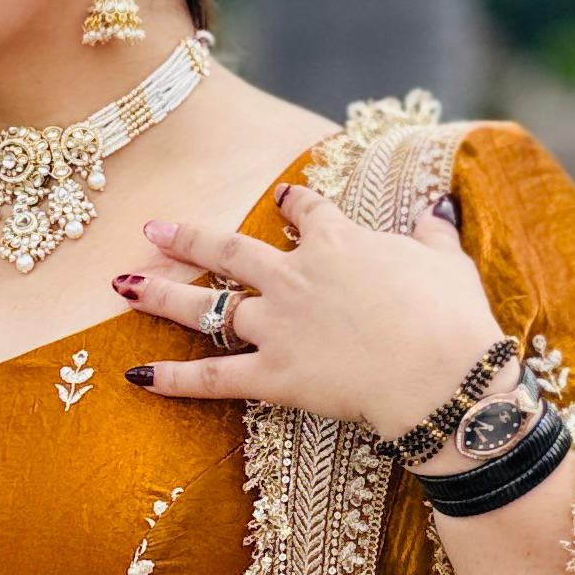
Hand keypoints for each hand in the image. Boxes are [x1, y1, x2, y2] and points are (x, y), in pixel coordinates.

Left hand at [116, 182, 505, 442]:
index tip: (280, 196)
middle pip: (231, 250)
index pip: (308, 212)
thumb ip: (433, 235)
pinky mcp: (272, 375)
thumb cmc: (452, 316)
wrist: (442, 373)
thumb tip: (438, 209)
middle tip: (154, 229)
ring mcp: (277, 325)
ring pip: (206, 306)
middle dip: (189, 238)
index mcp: (340, 243)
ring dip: (160, 295)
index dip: (293, 204)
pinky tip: (135, 375)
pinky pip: (212, 376)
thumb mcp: (448, 263)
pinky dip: (173, 378)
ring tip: (122, 285)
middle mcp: (296, 277)